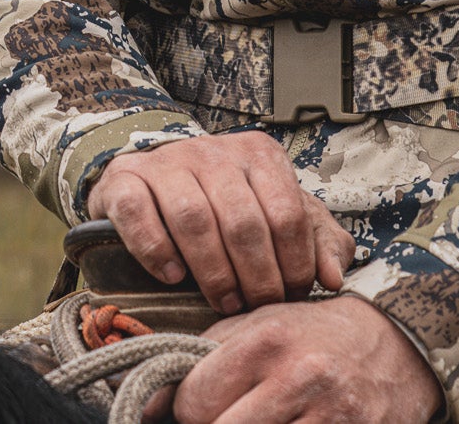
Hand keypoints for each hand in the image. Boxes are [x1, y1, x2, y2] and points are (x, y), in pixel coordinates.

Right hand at [85, 131, 355, 313]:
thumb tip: (334, 278)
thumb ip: (316, 241)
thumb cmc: (227, 207)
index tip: (291, 298)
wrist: (157, 182)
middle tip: (256, 308)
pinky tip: (172, 276)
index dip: (293, 263)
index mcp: (259, 154)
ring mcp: (166, 161)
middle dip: (255, 276)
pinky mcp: (125, 178)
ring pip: (194, 218)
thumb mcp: (278, 217)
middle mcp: (213, 150)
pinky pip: (138, 213)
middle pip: (243, 220)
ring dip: (212, 271)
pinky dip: (155, 249)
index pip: (288, 212)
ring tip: (222, 302)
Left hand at [160, 297, 442, 423]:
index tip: (203, 408)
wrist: (397, 343)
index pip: (195, 401)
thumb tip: (146, 404)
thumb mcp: (259, 325)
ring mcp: (332, 416)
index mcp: (267, 341)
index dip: (190, 411)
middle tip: (231, 416)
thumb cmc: (314, 335)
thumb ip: (200, 358)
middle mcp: (300, 377)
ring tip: (262, 419)